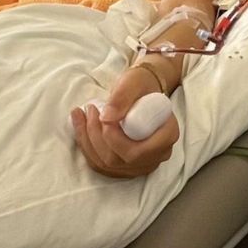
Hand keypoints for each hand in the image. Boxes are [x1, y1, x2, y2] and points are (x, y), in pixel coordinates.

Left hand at [70, 63, 178, 178]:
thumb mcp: (133, 82)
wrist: (142, 91)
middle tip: (90, 109)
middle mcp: (157, 156)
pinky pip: (101, 165)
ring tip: (81, 114)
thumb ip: (122, 97)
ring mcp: (141, 164)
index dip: (115, 139)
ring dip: (87, 140)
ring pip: (107, 164)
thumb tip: (106, 118)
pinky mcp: (126, 166)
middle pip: (119, 160)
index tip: (103, 115)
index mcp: (167, 135)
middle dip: (96, 136)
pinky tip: (80, 126)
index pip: (138, 152)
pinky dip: (86, 146)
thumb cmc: (141, 84)